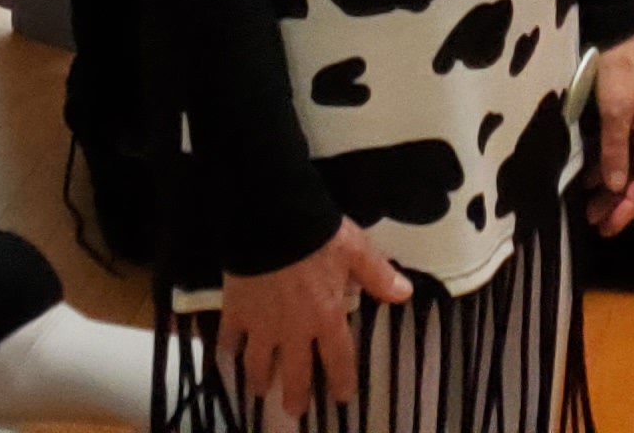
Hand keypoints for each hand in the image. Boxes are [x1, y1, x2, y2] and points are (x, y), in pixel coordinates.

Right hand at [220, 219, 410, 418]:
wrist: (273, 222)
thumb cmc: (319, 236)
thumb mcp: (357, 252)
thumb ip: (378, 276)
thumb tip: (405, 295)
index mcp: (326, 317)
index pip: (338, 359)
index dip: (341, 381)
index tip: (341, 398)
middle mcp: (293, 331)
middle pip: (295, 373)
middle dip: (296, 395)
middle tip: (294, 411)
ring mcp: (261, 325)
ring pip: (258, 364)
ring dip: (260, 380)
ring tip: (259, 389)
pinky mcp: (235, 313)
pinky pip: (228, 339)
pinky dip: (228, 349)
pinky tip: (228, 354)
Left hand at [585, 33, 633, 235]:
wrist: (615, 29)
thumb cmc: (617, 68)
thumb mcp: (614, 108)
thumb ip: (615, 148)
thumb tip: (616, 187)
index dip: (631, 205)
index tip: (610, 226)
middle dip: (620, 203)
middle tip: (595, 223)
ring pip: (631, 167)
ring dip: (612, 190)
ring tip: (589, 208)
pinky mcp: (626, 117)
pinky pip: (620, 153)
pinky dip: (607, 170)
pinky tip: (590, 179)